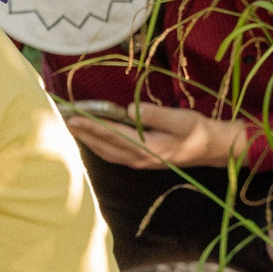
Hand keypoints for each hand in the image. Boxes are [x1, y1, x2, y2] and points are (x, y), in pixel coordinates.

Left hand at [66, 103, 249, 170]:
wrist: (210, 149)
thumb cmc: (196, 130)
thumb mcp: (180, 119)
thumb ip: (155, 115)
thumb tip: (130, 109)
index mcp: (146, 147)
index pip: (112, 134)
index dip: (91, 125)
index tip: (73, 117)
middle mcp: (137, 158)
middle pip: (103, 146)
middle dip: (82, 134)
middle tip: (62, 120)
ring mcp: (138, 162)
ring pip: (105, 152)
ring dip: (88, 141)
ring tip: (71, 129)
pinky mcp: (140, 161)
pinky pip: (112, 155)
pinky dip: (98, 147)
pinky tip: (92, 140)